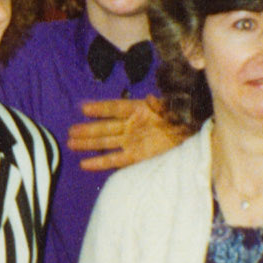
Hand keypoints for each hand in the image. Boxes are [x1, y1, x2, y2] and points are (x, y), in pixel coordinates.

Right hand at [66, 97, 186, 172]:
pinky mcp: (136, 155)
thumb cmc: (181, 112)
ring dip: (88, 143)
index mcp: (138, 108)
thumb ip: (160, 103)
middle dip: (88, 130)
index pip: (115, 108)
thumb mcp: (173, 103)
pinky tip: (85, 164)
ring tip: (71, 144)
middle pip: (105, 126)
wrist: (192, 128)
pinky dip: (100, 161)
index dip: (100, 108)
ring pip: (106, 141)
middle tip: (70, 132)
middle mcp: (131, 124)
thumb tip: (151, 99)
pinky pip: (115, 159)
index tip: (84, 108)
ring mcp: (131, 140)